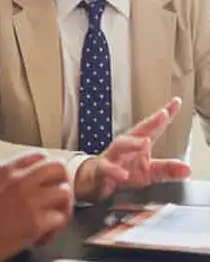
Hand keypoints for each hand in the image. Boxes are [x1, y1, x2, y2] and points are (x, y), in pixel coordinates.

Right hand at [0, 153, 72, 261]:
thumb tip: (9, 172)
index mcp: (3, 168)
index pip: (39, 156)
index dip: (47, 169)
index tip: (46, 181)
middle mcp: (18, 180)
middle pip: (58, 168)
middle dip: (61, 182)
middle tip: (56, 199)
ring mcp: (28, 201)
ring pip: (64, 194)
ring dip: (60, 208)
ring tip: (50, 221)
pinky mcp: (33, 224)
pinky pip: (59, 220)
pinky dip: (54, 231)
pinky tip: (40, 238)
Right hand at [75, 97, 191, 202]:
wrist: (94, 181)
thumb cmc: (122, 172)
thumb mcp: (149, 173)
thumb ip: (167, 170)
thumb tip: (187, 169)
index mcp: (139, 144)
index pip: (154, 128)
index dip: (165, 115)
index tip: (176, 102)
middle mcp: (126, 146)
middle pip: (138, 131)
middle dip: (150, 122)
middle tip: (163, 114)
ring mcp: (113, 156)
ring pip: (121, 145)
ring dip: (132, 143)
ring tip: (145, 142)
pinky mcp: (101, 170)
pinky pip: (107, 168)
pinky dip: (114, 171)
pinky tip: (123, 175)